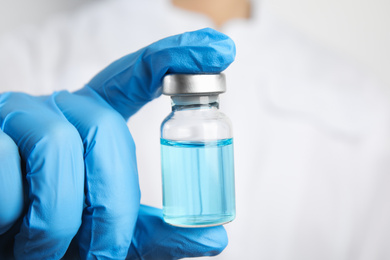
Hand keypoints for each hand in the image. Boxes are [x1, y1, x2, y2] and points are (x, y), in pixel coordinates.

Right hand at [0, 28, 234, 258]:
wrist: (3, 243)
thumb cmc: (57, 236)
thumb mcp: (108, 232)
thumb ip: (154, 233)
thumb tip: (215, 237)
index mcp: (94, 122)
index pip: (139, 74)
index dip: (177, 55)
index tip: (220, 50)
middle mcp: (61, 109)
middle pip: (106, 129)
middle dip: (111, 203)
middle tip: (104, 251)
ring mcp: (18, 115)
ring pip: (57, 148)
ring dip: (59, 219)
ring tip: (47, 251)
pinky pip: (6, 168)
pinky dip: (13, 214)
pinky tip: (8, 228)